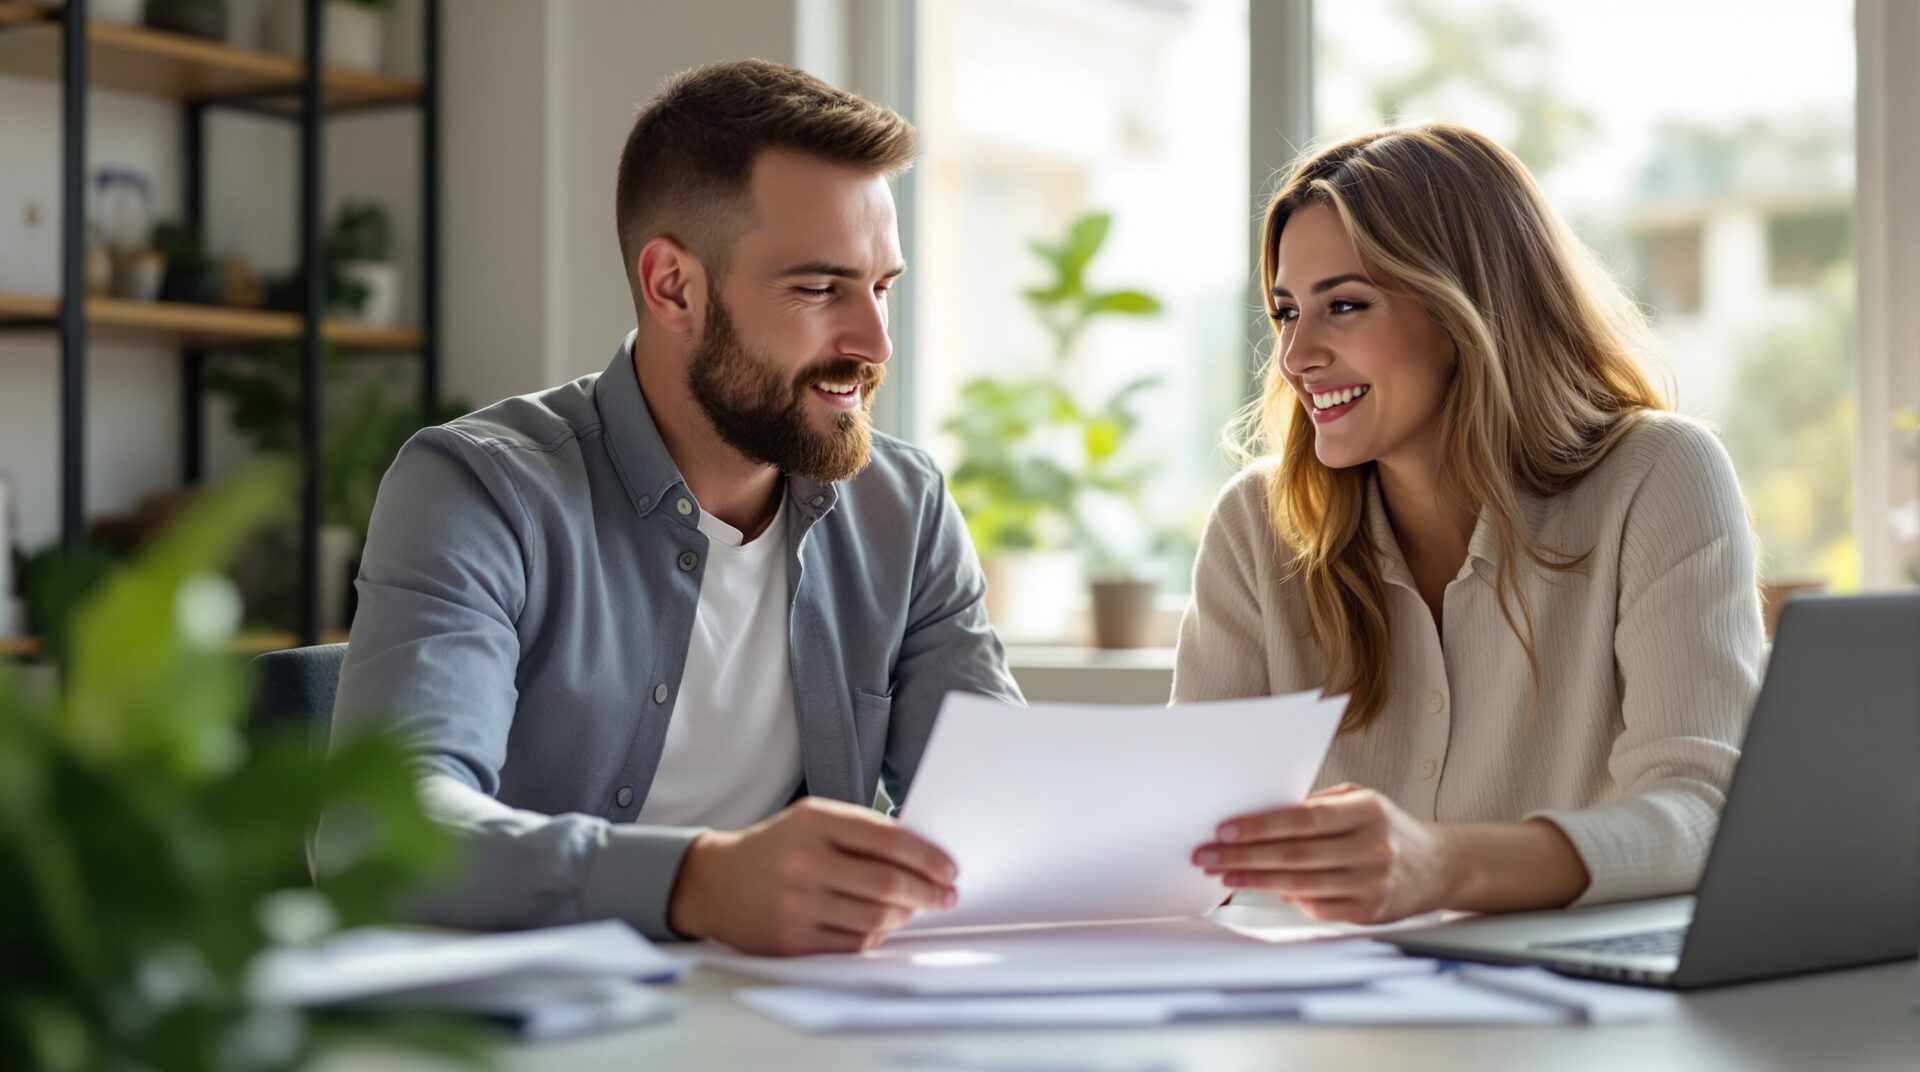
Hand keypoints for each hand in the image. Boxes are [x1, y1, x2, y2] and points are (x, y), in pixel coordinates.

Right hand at [667, 797, 958, 954]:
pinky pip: (854, 943)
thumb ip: (862, 831)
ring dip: (906, 915)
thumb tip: (923, 855)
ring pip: (876, 917)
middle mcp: (805, 863)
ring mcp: (798, 904)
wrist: (716, 882)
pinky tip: (882, 924)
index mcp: (814, 823)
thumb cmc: (776, 848)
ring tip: (914, 908)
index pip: (889, 840)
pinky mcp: (793, 941)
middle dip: (928, 892)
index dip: (928, 856)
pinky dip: (877, 934)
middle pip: (889, 883)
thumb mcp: (812, 820)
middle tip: (946, 896)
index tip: (949, 868)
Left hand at [1192, 783, 1456, 924]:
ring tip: (1223, 875)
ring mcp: (1371, 884)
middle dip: (1243, 856)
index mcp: (1367, 812)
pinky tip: (1259, 889)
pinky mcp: (1369, 912)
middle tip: (1207, 856)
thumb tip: (1258, 818)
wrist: (1438, 865)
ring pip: (1300, 886)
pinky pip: (1316, 908)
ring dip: (1255, 880)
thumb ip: (1315, 807)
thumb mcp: (1359, 801)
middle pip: (1294, 855)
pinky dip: (1284, 900)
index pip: (1303, 820)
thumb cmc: (1385, 826)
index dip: (1260, 826)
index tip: (1224, 830)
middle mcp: (1371, 848)